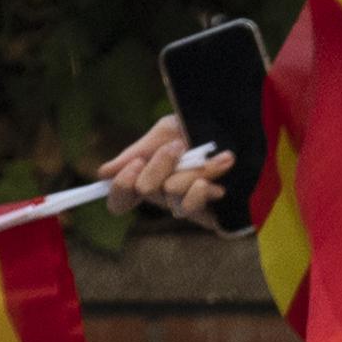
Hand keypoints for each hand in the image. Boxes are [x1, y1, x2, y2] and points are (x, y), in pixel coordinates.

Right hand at [95, 113, 229, 226]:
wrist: (237, 127)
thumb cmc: (198, 128)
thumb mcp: (165, 132)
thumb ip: (138, 151)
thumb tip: (103, 173)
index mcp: (147, 178)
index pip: (120, 201)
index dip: (122, 187)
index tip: (136, 163)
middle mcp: (163, 196)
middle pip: (145, 190)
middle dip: (161, 164)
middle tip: (177, 147)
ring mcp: (186, 205)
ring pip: (173, 195)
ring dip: (190, 171)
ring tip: (214, 156)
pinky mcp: (210, 214)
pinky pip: (195, 209)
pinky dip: (203, 190)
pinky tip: (218, 179)